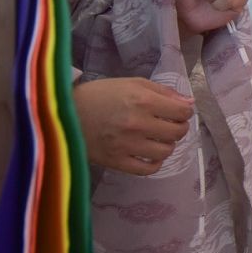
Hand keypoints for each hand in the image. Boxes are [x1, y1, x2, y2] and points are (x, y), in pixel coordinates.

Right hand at [73, 77, 193, 174]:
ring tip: (157, 138)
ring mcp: (127, 145)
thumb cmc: (100, 94)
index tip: (178, 112)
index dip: (184, 112)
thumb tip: (189, 103)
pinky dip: (155, 162)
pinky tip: (149, 153)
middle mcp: (137, 124)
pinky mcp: (116, 162)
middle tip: (168, 124)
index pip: (182, 112)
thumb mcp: (132, 83)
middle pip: (177, 132)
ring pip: (166, 152)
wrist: (62, 113)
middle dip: (178, 127)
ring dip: (167, 144)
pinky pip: (148, 169)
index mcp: (143, 101)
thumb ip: (163, 92)